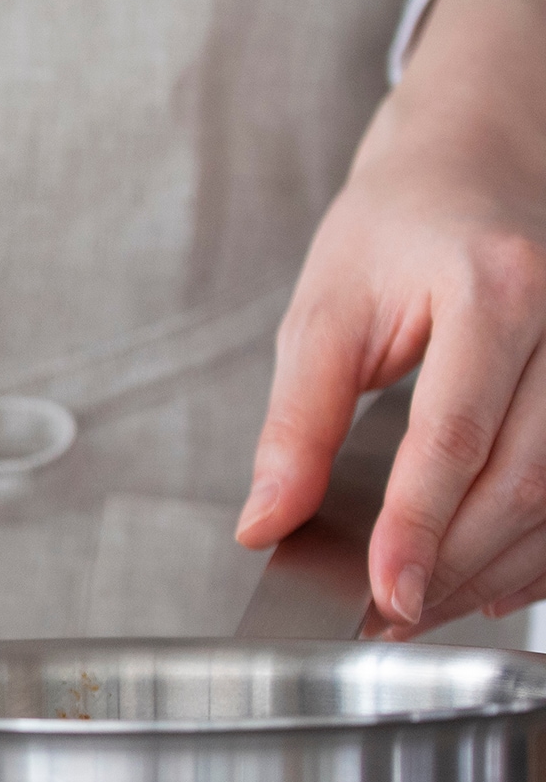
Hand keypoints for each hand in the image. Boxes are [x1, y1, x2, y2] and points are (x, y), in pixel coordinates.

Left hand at [236, 0, 545, 634]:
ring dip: (499, 567)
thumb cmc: (395, 230)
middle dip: (457, 562)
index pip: (455, 435)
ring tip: (427, 608)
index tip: (386, 592)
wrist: (475, 165)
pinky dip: (541, 546)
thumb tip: (263, 522)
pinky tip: (489, 579)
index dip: (418, 526)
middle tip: (391, 616)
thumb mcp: (321, 313)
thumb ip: (293, 424)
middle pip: (526, 476)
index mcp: (492, 288)